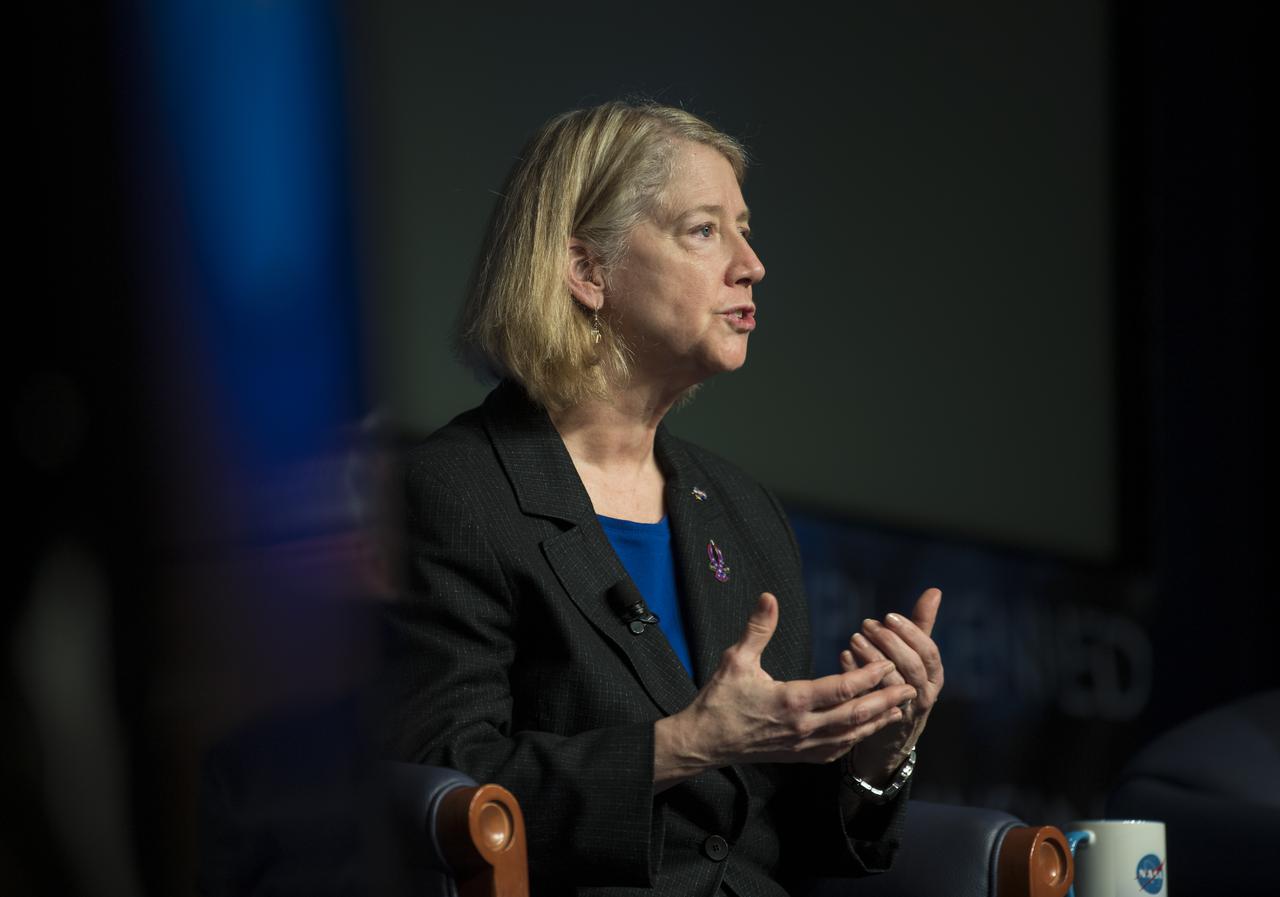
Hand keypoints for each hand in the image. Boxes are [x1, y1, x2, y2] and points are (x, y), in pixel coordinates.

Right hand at [654, 592, 916, 788]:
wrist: (704, 742)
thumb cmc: (720, 699)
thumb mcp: (736, 659)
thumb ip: (758, 628)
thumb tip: (769, 596)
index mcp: (791, 700)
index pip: (841, 688)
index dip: (869, 676)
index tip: (889, 663)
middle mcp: (803, 726)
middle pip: (855, 715)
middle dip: (885, 700)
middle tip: (910, 687)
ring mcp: (803, 745)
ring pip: (850, 735)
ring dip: (877, 721)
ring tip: (899, 707)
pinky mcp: (799, 756)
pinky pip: (836, 750)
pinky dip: (856, 739)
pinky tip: (866, 729)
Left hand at [840, 588, 943, 783]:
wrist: (894, 734)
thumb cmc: (905, 681)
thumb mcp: (916, 655)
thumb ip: (921, 624)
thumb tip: (934, 591)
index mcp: (935, 676)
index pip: (929, 652)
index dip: (910, 633)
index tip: (889, 616)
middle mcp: (924, 694)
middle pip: (912, 667)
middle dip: (889, 643)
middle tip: (867, 624)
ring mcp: (904, 710)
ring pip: (891, 684)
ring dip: (871, 659)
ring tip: (854, 638)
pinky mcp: (881, 721)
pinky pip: (868, 698)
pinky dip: (855, 676)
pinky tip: (844, 656)